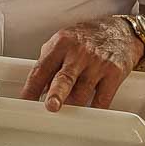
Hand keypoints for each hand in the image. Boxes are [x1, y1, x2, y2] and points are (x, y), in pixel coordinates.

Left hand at [21, 17, 144, 111]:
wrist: (119, 32)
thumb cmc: (85, 40)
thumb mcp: (62, 43)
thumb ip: (48, 65)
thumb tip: (37, 91)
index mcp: (61, 44)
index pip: (41, 68)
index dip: (31, 87)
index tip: (25, 102)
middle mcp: (79, 53)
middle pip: (65, 77)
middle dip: (57, 94)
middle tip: (51, 107)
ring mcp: (98, 63)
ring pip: (83, 92)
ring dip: (73, 106)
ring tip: (66, 111)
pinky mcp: (114, 73)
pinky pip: (102, 98)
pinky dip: (94, 109)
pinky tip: (88, 113)